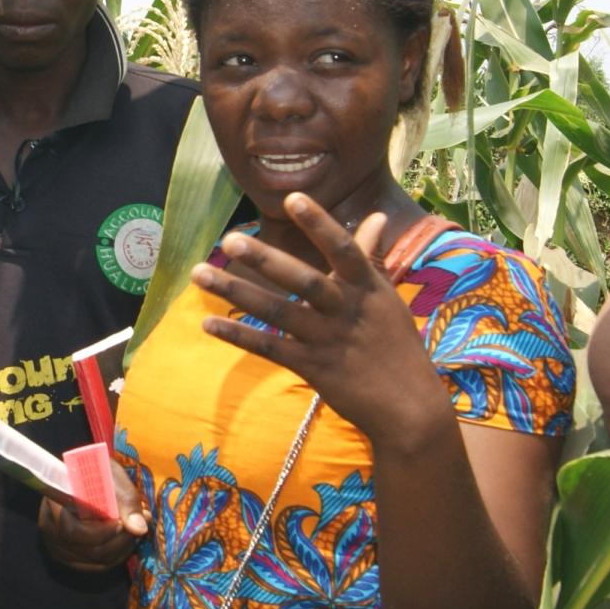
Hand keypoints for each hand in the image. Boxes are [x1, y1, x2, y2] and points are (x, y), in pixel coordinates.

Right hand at [39, 472, 148, 571]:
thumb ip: (125, 501)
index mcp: (53, 507)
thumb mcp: (110, 477)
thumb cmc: (93, 470)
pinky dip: (116, 556)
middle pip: (88, 551)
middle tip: (141, 524)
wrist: (82, 475)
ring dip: (122, 548)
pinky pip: (96, 566)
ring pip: (96, 562)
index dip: (102, 532)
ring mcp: (59, 548)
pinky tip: (125, 540)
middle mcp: (51, 533)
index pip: (73, 532)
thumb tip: (139, 528)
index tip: (122, 521)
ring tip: (135, 528)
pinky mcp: (70, 558)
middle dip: (121, 541)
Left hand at [188, 197, 451, 440]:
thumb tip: (375, 216)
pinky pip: (270, 348)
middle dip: (265, 260)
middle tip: (230, 240)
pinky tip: (208, 324)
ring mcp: (327, 340)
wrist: (409, 409)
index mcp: (368, 289)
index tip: (292, 198)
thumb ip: (372, 257)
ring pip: (277, 312)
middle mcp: (346, 311)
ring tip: (200, 274)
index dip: (319, 223)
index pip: (343, 249)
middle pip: (303, 281)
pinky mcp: (313, 368)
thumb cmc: (397, 347)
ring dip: (237, 292)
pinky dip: (239, 336)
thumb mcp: (388, 299)